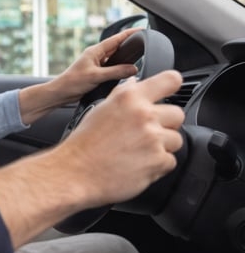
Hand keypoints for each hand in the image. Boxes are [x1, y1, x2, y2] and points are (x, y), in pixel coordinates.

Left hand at [18, 28, 140, 124]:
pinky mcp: (96, 73)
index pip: (116, 39)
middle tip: (144, 43)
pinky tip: (125, 72)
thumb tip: (133, 68)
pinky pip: (112, 68)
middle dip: (130, 45)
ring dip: (125, 58)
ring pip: (115, 58)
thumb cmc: (72, 82)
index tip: (142, 29)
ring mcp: (97, 64)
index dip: (129, 34)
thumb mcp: (96, 76)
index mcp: (95, 51)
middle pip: (117, 47)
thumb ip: (116, 72)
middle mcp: (97, 55)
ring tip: (138, 57)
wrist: (60, 93)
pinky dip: (120, 68)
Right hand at [59, 70, 184, 206]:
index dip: (172, 86)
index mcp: (130, 98)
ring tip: (137, 152)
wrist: (74, 172)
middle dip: (165, 124)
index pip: (170, 80)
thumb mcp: (100, 109)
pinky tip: (137, 164)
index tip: (170, 92)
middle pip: (177, 114)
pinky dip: (157, 165)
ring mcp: (153, 139)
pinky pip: (170, 161)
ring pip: (175, 140)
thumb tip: (136, 83)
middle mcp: (143, 115)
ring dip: (161, 147)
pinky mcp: (158, 161)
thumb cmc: (83, 144)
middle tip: (144, 134)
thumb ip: (123, 95)